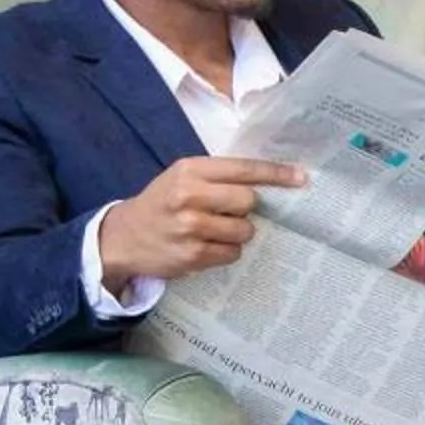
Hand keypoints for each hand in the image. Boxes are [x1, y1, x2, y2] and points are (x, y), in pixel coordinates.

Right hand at [96, 156, 305, 289]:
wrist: (124, 237)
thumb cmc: (162, 203)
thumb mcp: (182, 178)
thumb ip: (218, 177)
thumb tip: (268, 184)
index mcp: (189, 170)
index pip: (242, 169)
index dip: (275, 174)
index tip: (301, 177)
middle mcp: (189, 196)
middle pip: (248, 201)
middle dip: (247, 209)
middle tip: (230, 212)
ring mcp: (190, 228)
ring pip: (244, 231)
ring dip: (238, 233)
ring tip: (215, 230)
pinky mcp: (193, 255)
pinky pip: (232, 254)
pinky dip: (226, 251)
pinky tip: (206, 246)